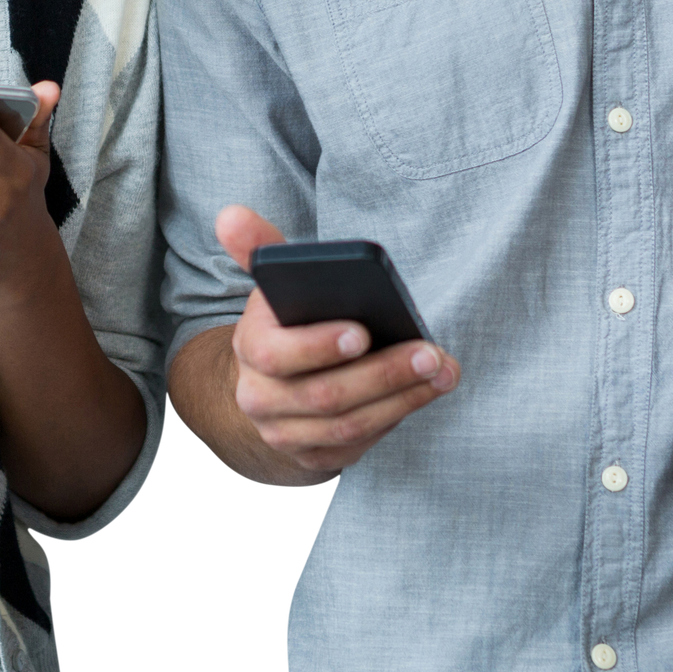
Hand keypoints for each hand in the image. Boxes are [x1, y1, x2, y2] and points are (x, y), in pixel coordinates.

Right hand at [217, 204, 459, 474]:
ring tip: (442, 371)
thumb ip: (259, 247)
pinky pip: (357, 445)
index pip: (278, 354)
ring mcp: (283, 434)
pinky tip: (425, 392)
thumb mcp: (273, 285)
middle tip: (430, 352)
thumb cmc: (286, 322)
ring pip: (347, 425)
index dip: (319, 346)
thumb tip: (231, 214)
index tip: (363, 331)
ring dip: (401, 399)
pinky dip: (394, 418)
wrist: (270, 384)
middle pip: (324, 395)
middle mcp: (259, 397)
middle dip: (382, 374)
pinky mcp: (312, 456)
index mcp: (250, 348)